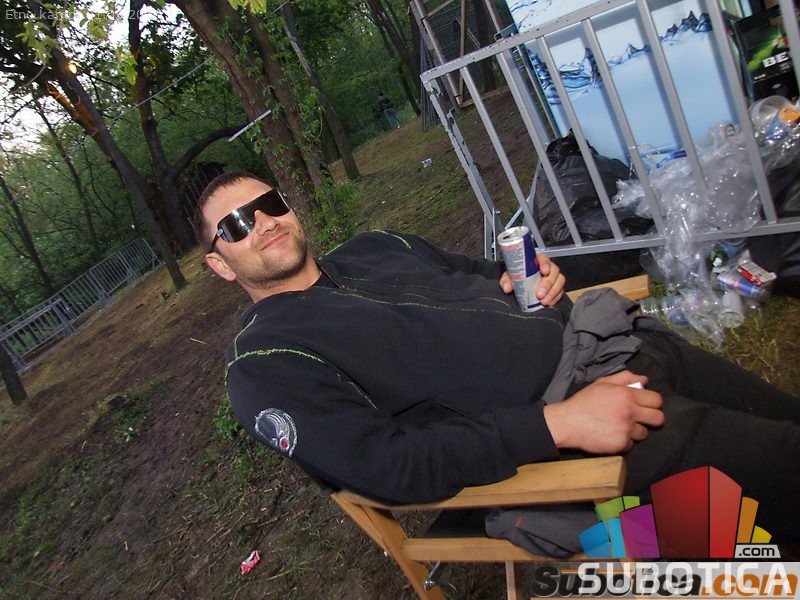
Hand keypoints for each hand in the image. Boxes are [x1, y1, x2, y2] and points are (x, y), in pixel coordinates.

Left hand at [499, 253, 565, 306]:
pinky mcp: (556, 288)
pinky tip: (549, 303)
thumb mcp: (508, 277)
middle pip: (554, 272)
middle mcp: (547, 268)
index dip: (545, 264)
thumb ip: (506, 281)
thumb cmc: (516, 278)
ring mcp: (553, 278)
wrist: (519, 288)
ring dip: (552, 292)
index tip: (544, 271)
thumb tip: (507, 288)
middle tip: (539, 294)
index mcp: (536, 262)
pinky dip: (555, 298)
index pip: (544, 259)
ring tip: (543, 301)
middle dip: (548, 283)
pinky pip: (560, 292)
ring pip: (559, 282)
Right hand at [543, 370, 663, 453]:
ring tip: (620, 426)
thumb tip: (644, 380)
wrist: (566, 423)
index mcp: (626, 395)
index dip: (653, 402)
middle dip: (652, 417)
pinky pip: (631, 444)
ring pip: (644, 433)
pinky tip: (611, 434)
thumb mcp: (602, 383)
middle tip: (641, 417)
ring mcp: (625, 430)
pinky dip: (623, 441)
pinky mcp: (620, 445)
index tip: (647, 405)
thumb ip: (625, 378)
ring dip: (635, 430)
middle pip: (659, 418)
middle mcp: (629, 412)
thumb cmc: (583, 402)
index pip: (657, 400)